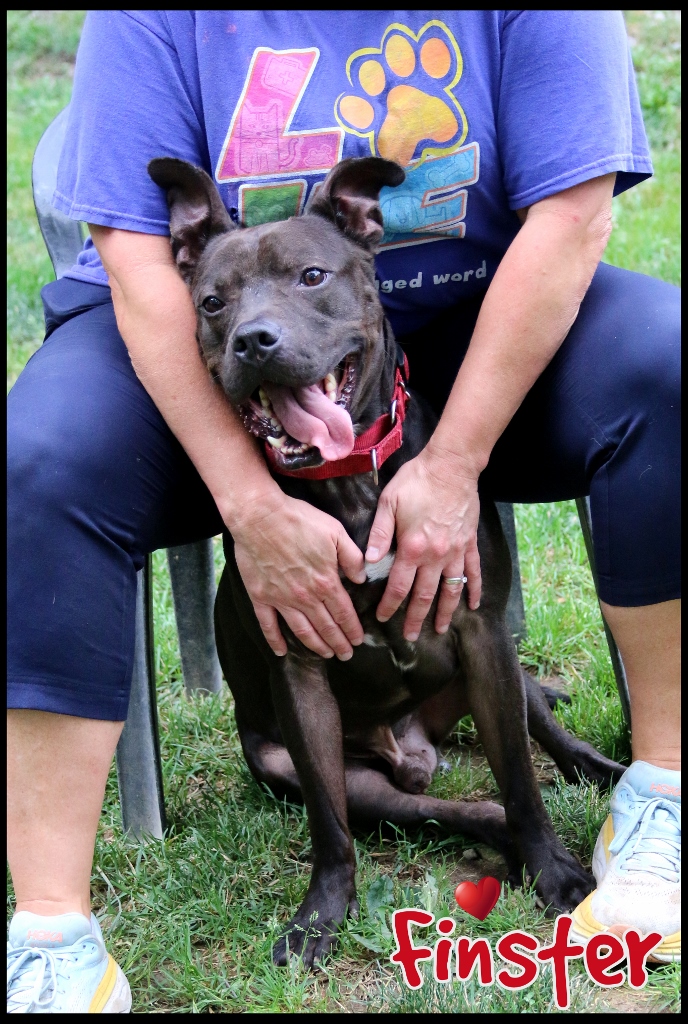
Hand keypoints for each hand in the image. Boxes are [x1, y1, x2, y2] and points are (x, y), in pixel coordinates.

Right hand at [231, 492, 366, 658]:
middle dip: (339, 643)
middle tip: (346, 654)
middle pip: (326, 627)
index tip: (359, 640)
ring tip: (326, 655)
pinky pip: (268, 625)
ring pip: (302, 631)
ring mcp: (281, 599)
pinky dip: (275, 641)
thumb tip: (361, 579)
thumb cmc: (299, 520)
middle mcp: (305, 597)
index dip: (353, 629)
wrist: (260, 516)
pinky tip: (281, 652)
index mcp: (325, 582)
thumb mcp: (336, 532)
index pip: (344, 613)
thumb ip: (352, 557)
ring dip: (316, 646)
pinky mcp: (260, 596)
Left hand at [365, 449, 481, 639]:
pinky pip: (473, 572)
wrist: (451, 466)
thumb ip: (378, 534)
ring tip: (441, 630)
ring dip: (446, 612)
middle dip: (415, 618)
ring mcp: (456, 552)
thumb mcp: (388, 503)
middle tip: (411, 637)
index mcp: (412, 548)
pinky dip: (474, 589)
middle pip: (424, 595)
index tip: (382, 618)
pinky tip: (474, 605)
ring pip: (451, 590)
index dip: (390, 605)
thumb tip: (367, 562)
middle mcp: (435, 556)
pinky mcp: (470, 544)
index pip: (398, 586)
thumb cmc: (416, 481)